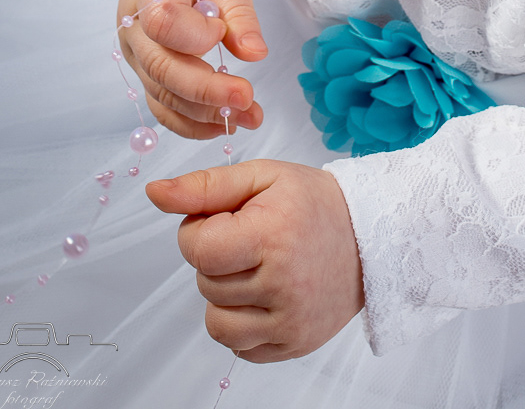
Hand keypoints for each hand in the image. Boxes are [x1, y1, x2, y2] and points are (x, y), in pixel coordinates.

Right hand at [117, 0, 267, 139]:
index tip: (222, 29)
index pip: (161, 22)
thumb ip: (238, 8)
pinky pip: (161, 104)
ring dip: (205, 114)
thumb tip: (255, 54)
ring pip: (162, 93)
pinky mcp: (146, 69)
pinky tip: (223, 124)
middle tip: (248, 99)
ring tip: (250, 117)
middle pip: (161, 68)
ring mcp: (136, 51)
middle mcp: (132, 25)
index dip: (194, 35)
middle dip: (206, 91)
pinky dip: (190, 122)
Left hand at [146, 160, 364, 359]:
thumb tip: (154, 193)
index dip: (199, 231)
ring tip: (256, 270)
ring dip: (225, 296)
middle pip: (205, 283)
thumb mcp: (262, 177)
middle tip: (251, 240)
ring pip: (216, 322)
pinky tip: (266, 296)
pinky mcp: (294, 344)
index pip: (197, 249)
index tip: (225, 219)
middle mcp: (282, 283)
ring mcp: (289, 320)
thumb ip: (204, 186)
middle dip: (217, 260)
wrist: (370, 237)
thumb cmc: (313, 202)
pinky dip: (243, 324)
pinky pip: (238, 348)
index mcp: (272, 234)